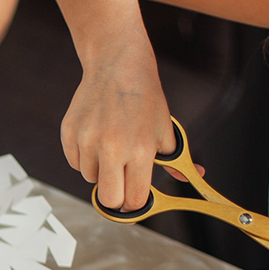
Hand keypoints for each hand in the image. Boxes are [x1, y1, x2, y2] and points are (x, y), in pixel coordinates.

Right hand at [61, 33, 177, 209]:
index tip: (135, 199)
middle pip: (108, 200)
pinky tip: (96, 138)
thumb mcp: (166, 129)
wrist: (117, 65)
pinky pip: (75, 162)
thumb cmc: (145, 98)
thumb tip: (198, 175)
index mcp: (139, 150)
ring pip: (90, 179)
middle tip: (121, 184)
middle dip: (116, 198)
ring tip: (111, 149)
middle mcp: (111, 148)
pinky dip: (85, 158)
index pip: (134, 199)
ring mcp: (87, 140)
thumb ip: (177, 160)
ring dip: (101, 172)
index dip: (136, 204)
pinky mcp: (69, 133)